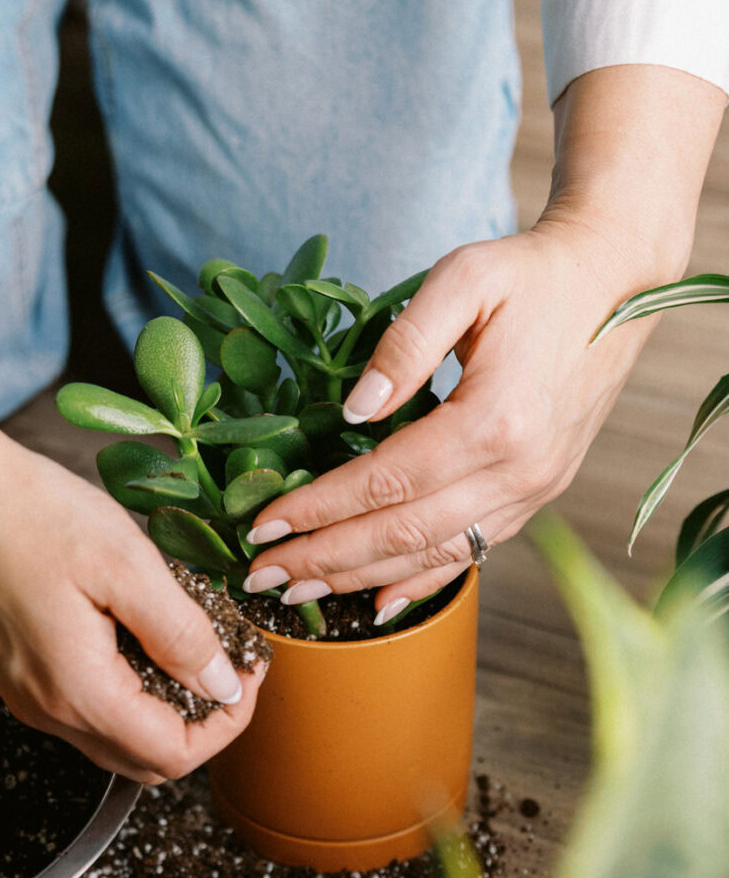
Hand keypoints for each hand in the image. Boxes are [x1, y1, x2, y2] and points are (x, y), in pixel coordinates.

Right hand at [0, 262, 262, 784]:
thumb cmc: (23, 511)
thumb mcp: (125, 563)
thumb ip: (181, 633)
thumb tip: (220, 686)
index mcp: (78, 691)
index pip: (173, 756)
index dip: (226, 724)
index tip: (246, 672)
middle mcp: (45, 709)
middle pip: (144, 761)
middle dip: (200, 724)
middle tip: (227, 665)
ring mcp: (23, 693)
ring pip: (113, 736)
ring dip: (163, 707)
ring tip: (187, 641)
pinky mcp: (11, 669)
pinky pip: (82, 706)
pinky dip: (125, 688)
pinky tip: (134, 631)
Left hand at [243, 217, 655, 615]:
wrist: (617, 283)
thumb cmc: (533, 274)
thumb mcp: (464, 277)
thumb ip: (404, 342)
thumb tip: (352, 409)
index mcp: (493, 420)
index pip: (385, 481)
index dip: (319, 507)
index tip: (263, 524)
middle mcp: (518, 470)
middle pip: (403, 533)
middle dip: (324, 559)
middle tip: (260, 575)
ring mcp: (533, 490)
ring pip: (435, 554)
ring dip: (361, 579)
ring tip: (299, 592)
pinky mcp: (539, 495)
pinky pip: (474, 551)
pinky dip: (421, 580)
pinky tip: (378, 603)